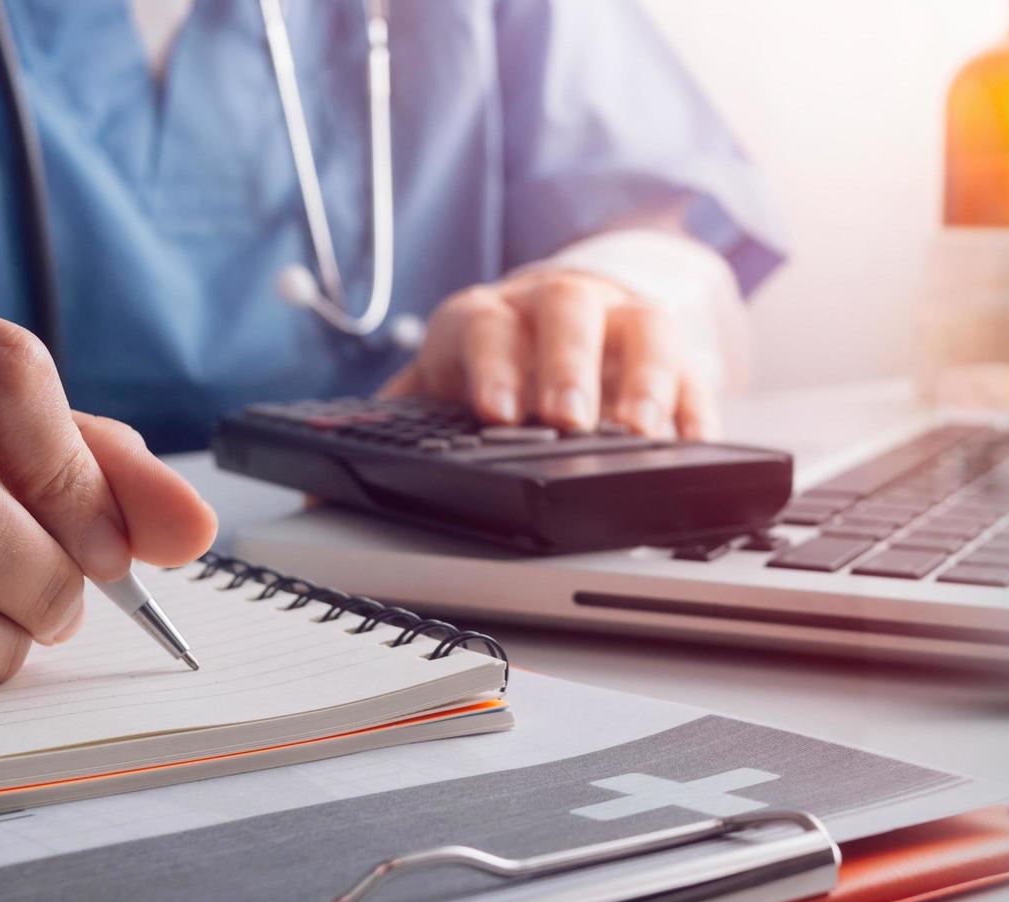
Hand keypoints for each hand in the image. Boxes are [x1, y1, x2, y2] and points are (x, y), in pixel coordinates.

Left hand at [384, 269, 715, 437]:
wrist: (555, 325)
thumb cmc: (493, 369)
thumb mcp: (437, 391)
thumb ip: (391, 432)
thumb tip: (312, 489)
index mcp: (488, 315)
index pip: (486, 324)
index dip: (492, 365)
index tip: (496, 412)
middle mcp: (557, 304)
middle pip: (568, 312)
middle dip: (568, 365)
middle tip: (568, 420)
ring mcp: (621, 322)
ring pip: (642, 328)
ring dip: (643, 379)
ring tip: (640, 433)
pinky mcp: (672, 356)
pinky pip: (694, 371)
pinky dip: (695, 407)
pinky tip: (693, 442)